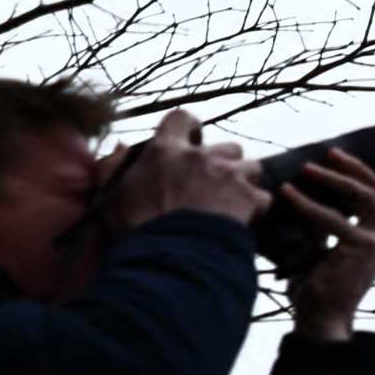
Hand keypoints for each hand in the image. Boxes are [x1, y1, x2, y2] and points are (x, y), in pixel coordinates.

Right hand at [106, 109, 270, 230]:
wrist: (169, 256)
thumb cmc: (136, 228)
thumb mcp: (112, 194)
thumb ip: (115, 166)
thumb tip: (122, 147)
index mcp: (165, 151)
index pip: (180, 118)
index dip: (190, 127)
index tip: (193, 139)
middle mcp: (200, 156)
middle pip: (226, 147)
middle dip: (225, 164)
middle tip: (212, 187)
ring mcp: (228, 174)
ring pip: (251, 168)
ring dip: (243, 184)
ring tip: (230, 205)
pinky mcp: (249, 197)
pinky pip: (262, 197)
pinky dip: (255, 208)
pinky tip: (242, 221)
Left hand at [275, 144, 374, 340]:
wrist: (323, 320)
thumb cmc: (321, 287)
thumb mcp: (332, 247)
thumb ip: (332, 224)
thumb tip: (313, 196)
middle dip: (357, 167)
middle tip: (331, 153)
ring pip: (365, 195)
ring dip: (335, 178)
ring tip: (307, 168)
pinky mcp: (364, 247)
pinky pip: (334, 217)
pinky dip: (308, 204)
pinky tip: (288, 193)